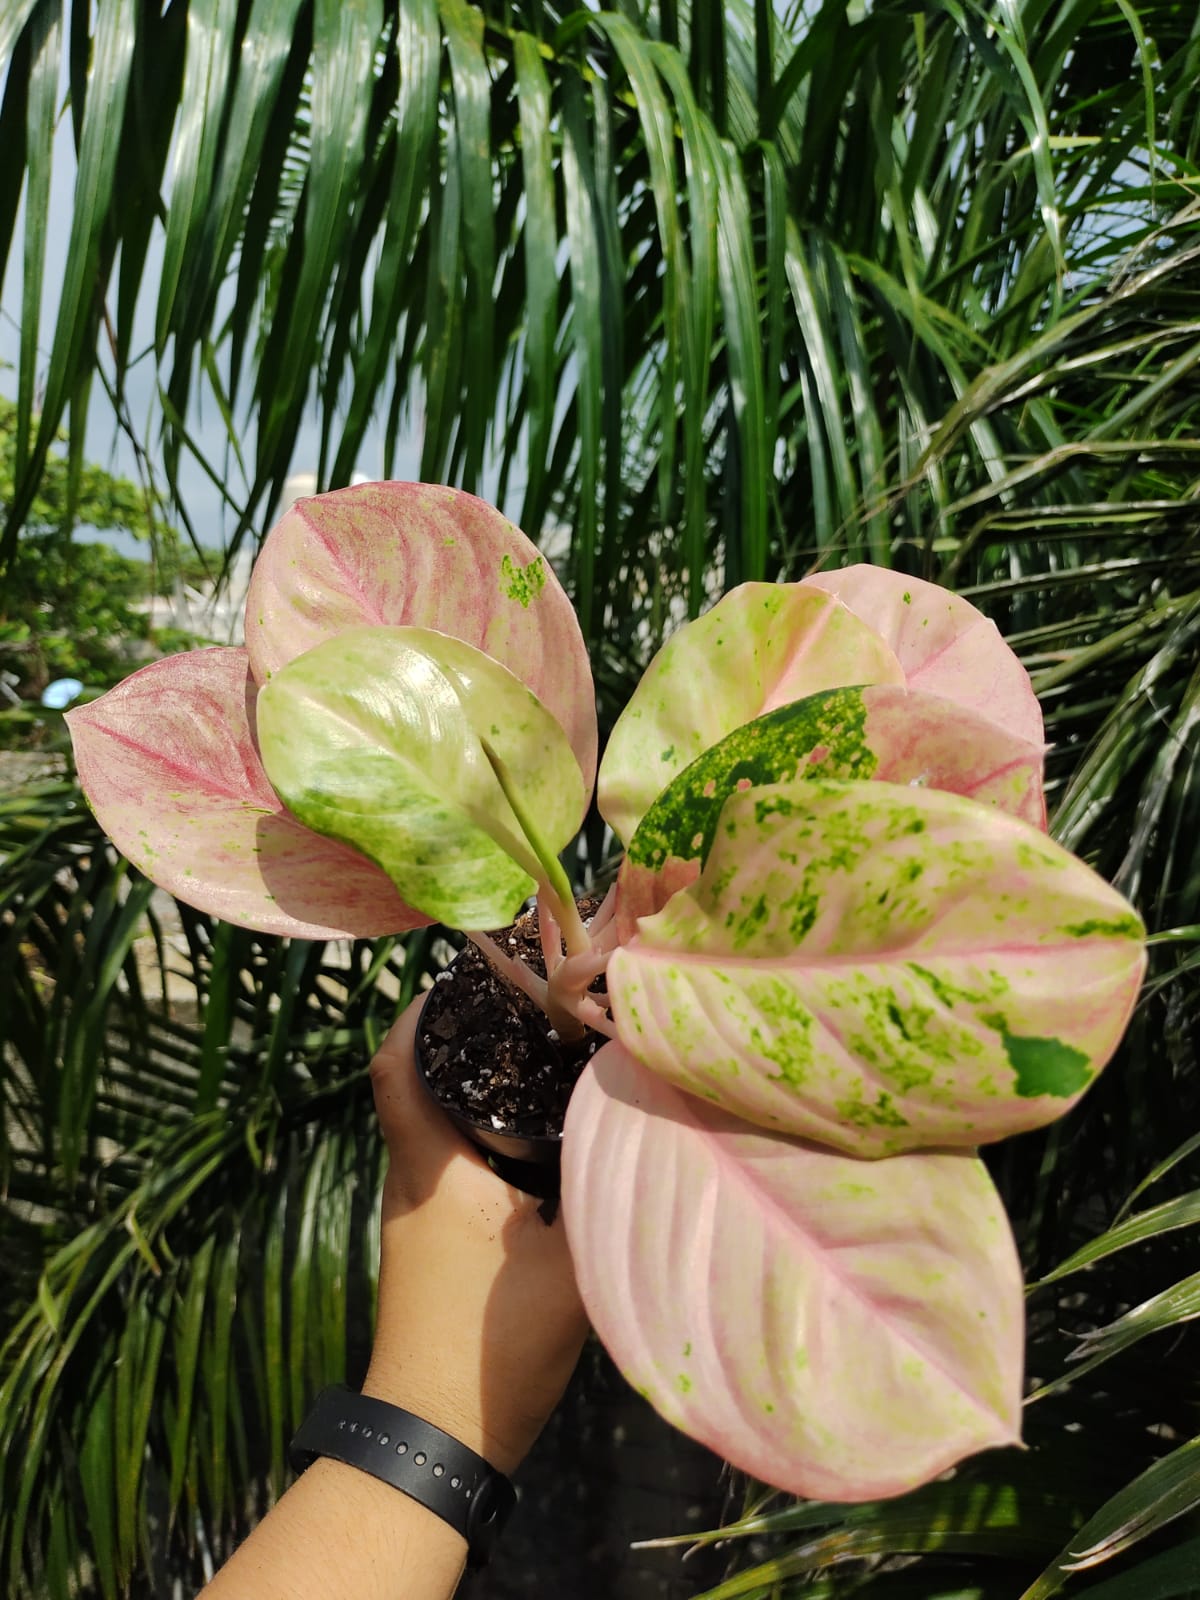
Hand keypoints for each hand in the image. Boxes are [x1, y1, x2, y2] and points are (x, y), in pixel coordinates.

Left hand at [364, 996, 589, 1473]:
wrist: (436, 1440)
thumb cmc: (489, 1342)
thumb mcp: (567, 1263)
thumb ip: (607, 1192)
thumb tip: (652, 1127)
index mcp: (430, 1168)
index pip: (398, 1064)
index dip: (424, 1010)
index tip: (474, 975)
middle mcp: (413, 1180)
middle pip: (421, 1083)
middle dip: (469, 1038)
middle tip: (534, 1007)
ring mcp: (419, 1216)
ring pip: (442, 1125)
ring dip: (482, 1087)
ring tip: (550, 1059)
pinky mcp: (437, 1246)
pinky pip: (458, 1163)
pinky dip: (492, 1135)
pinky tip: (548, 1140)